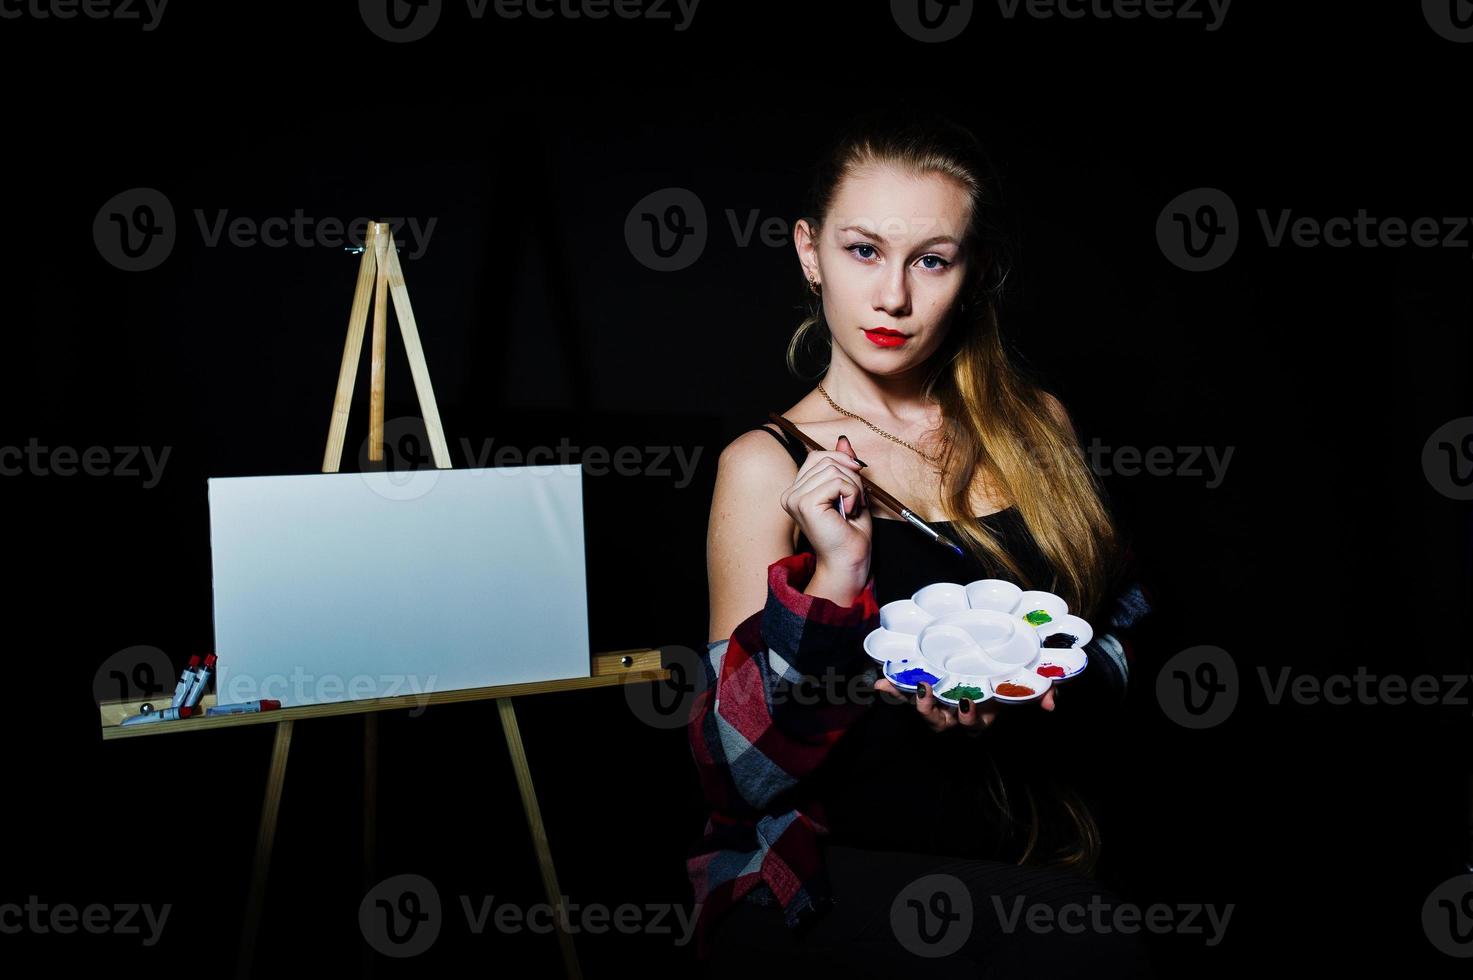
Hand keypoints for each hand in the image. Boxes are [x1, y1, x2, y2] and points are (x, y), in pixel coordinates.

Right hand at [780, 435, 871, 581]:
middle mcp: (790, 493)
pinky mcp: (805, 504)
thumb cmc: (850, 532)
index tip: (856, 480)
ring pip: (833, 469)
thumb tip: (843, 440)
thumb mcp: (850, 491)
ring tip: (852, 508)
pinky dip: (851, 494)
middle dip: (850, 476)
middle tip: (856, 500)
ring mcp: (794, 498)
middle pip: (825, 459)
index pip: (817, 456)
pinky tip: (848, 511)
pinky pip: (836, 482)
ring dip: (853, 487)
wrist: (849, 561)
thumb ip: (843, 466)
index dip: (841, 461)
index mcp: (796, 490)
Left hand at [873, 678, 1056, 734]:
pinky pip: (905, 694)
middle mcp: (958, 711)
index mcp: (982, 711)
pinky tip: (880, 682)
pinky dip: (892, 689)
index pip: (975, 724)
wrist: (990, 648)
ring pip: (922, 711)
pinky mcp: (923, 689)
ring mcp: (940, 701)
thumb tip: (1051, 704)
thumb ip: (1041, 689)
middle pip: (943, 723)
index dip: (970, 718)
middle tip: (927, 690)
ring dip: (911, 700)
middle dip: (932, 711)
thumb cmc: (1007, 667)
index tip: (967, 702)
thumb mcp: (1025, 677)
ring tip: (902, 684)